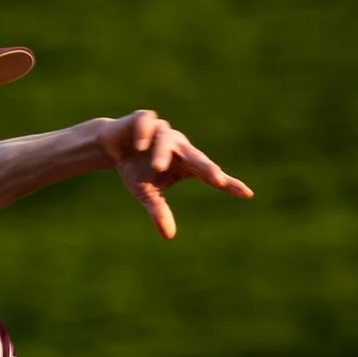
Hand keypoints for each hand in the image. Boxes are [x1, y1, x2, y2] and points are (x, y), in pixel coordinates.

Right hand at [100, 110, 252, 239]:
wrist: (110, 146)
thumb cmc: (135, 170)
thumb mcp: (146, 193)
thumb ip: (159, 211)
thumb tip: (169, 236)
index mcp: (185, 164)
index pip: (210, 175)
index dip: (229, 184)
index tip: (247, 194)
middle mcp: (179, 146)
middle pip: (196, 157)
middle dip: (207, 168)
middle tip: (218, 181)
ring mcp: (162, 131)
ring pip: (167, 140)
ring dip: (163, 153)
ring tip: (157, 167)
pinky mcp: (144, 119)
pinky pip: (148, 123)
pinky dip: (145, 134)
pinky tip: (140, 146)